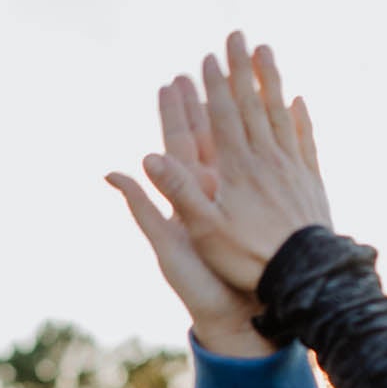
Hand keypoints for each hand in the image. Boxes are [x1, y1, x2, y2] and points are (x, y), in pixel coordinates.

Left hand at [107, 77, 266, 356]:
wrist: (239, 319)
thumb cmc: (198, 288)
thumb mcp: (166, 244)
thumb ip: (142, 207)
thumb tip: (110, 173)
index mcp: (184, 199)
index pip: (178, 147)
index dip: (175, 114)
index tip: (173, 81)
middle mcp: (209, 197)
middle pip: (207, 139)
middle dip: (204, 104)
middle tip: (202, 68)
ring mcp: (237, 203)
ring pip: (237, 150)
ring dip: (237, 117)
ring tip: (237, 82)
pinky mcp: (261, 213)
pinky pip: (265, 171)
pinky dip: (269, 144)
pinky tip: (276, 122)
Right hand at [147, 33, 330, 298]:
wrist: (303, 276)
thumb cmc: (247, 258)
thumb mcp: (203, 229)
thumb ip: (177, 191)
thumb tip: (147, 158)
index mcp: (237, 168)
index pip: (222, 116)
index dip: (214, 85)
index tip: (208, 57)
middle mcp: (265, 159)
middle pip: (252, 104)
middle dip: (242, 69)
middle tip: (238, 36)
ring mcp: (291, 167)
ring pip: (279, 113)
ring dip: (271, 80)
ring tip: (266, 53)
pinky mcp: (309, 181)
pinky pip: (303, 139)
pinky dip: (299, 116)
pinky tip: (297, 101)